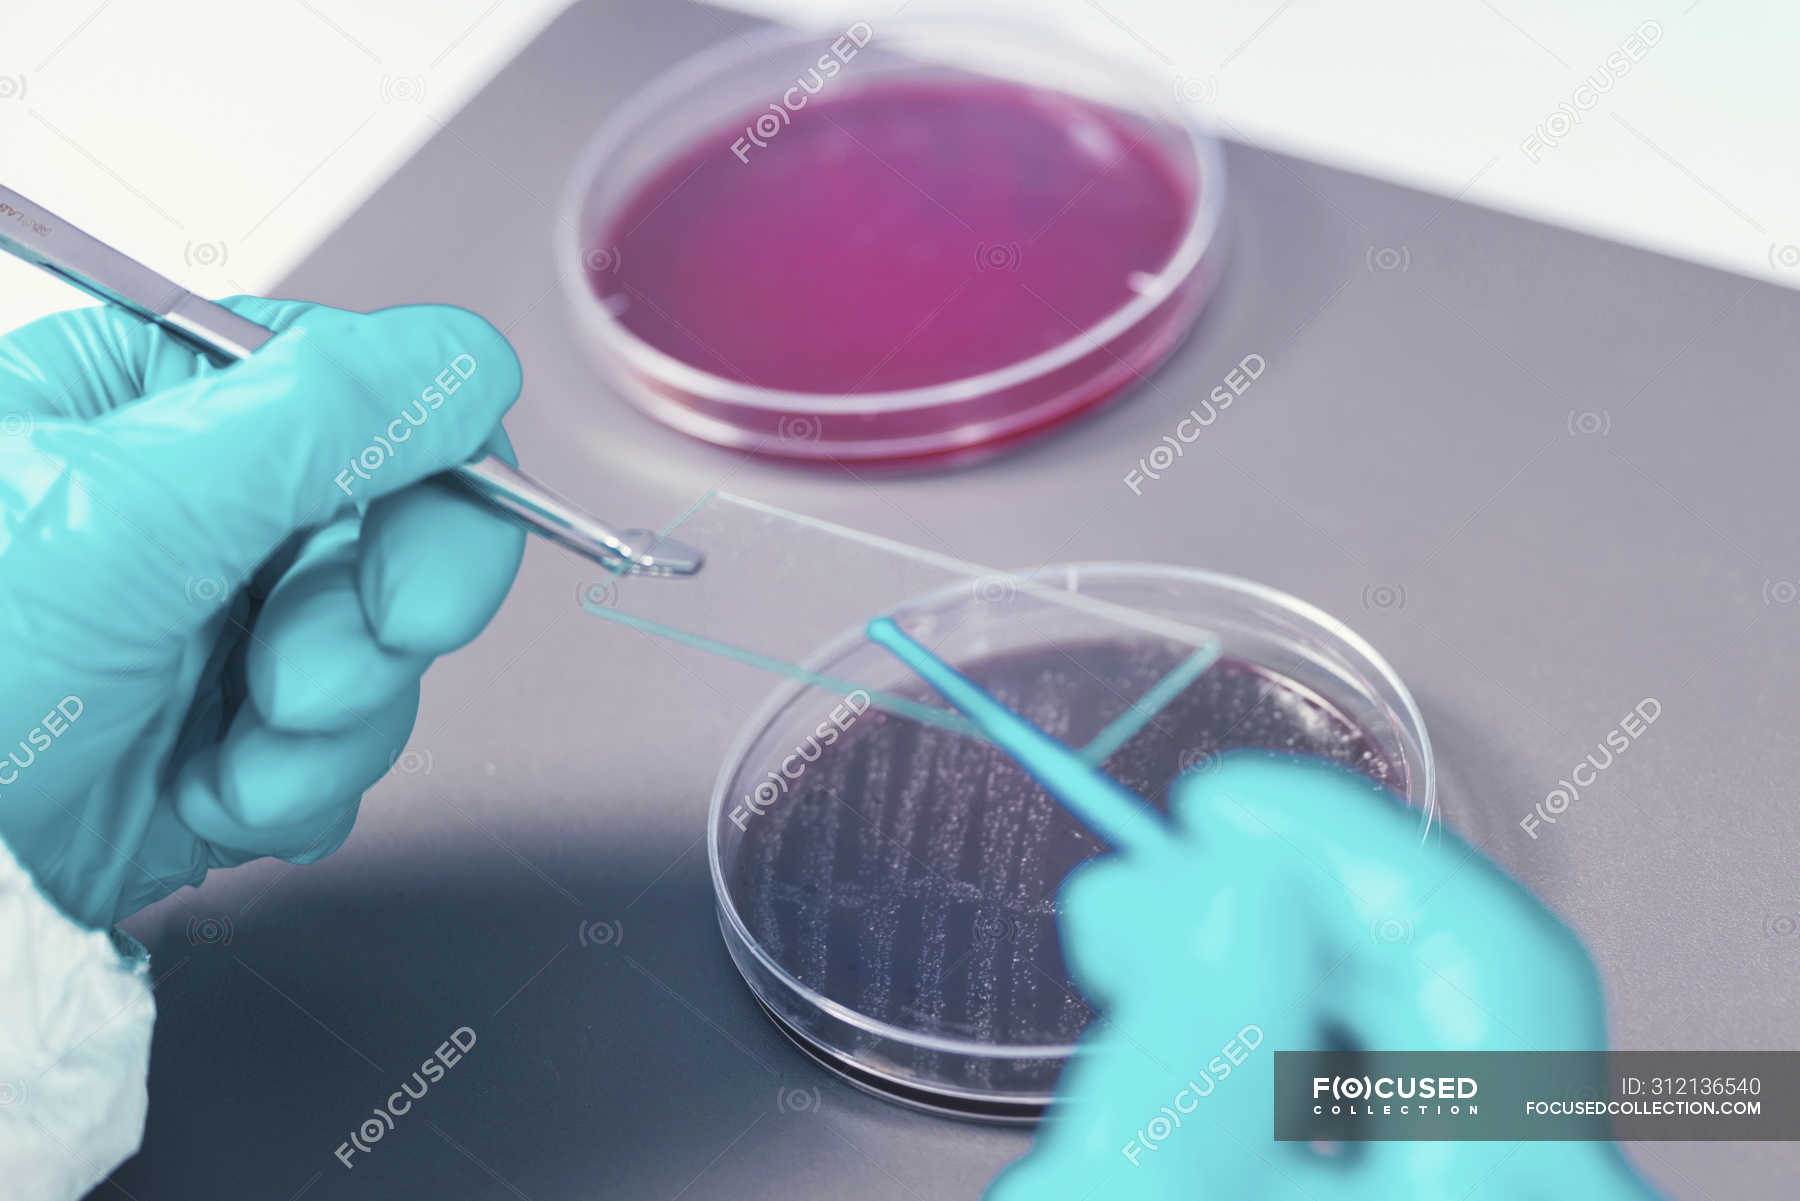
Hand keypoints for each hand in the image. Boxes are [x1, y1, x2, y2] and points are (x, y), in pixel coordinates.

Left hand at [0, 298, 523, 928]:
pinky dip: (296, 790)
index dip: (433, 480)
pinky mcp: (232, 742)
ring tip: (232, 755)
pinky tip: (210, 799)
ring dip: (331, 725)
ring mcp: (220, 633)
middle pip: (405, 533)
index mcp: (160, 405)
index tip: (423, 570)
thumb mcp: (125, 515)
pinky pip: (347, 753)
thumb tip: (471, 363)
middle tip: (315, 679)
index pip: (369, 395)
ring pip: (389, 657)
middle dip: (374, 626)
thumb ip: (319, 419)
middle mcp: (202, 513)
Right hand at [988, 754, 1659, 1199]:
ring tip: (1115, 968)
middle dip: (1266, 923)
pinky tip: (1170, 1069)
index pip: (1489, 963)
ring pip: (1386, 1078)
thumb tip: (1242, 891)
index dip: (1348, 847)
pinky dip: (1257, 1081)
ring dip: (1246, 997)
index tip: (1212, 803)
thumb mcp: (1156, 1200)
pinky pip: (1358, 1141)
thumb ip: (1202, 1044)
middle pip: (1440, 1014)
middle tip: (1119, 900)